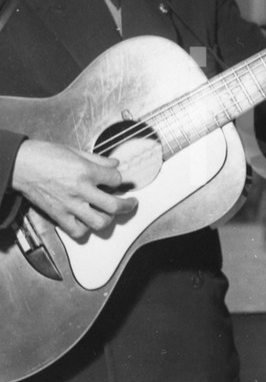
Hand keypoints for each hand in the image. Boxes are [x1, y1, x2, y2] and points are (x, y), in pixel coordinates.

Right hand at [11, 139, 137, 238]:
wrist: (19, 164)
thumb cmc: (44, 155)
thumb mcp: (75, 151)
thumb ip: (98, 160)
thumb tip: (115, 164)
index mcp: (85, 171)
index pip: (116, 179)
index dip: (119, 180)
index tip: (116, 181)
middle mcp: (80, 190)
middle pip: (114, 205)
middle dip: (128, 205)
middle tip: (131, 203)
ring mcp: (69, 205)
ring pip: (99, 221)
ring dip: (108, 218)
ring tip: (110, 213)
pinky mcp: (58, 215)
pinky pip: (77, 230)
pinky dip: (86, 228)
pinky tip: (88, 221)